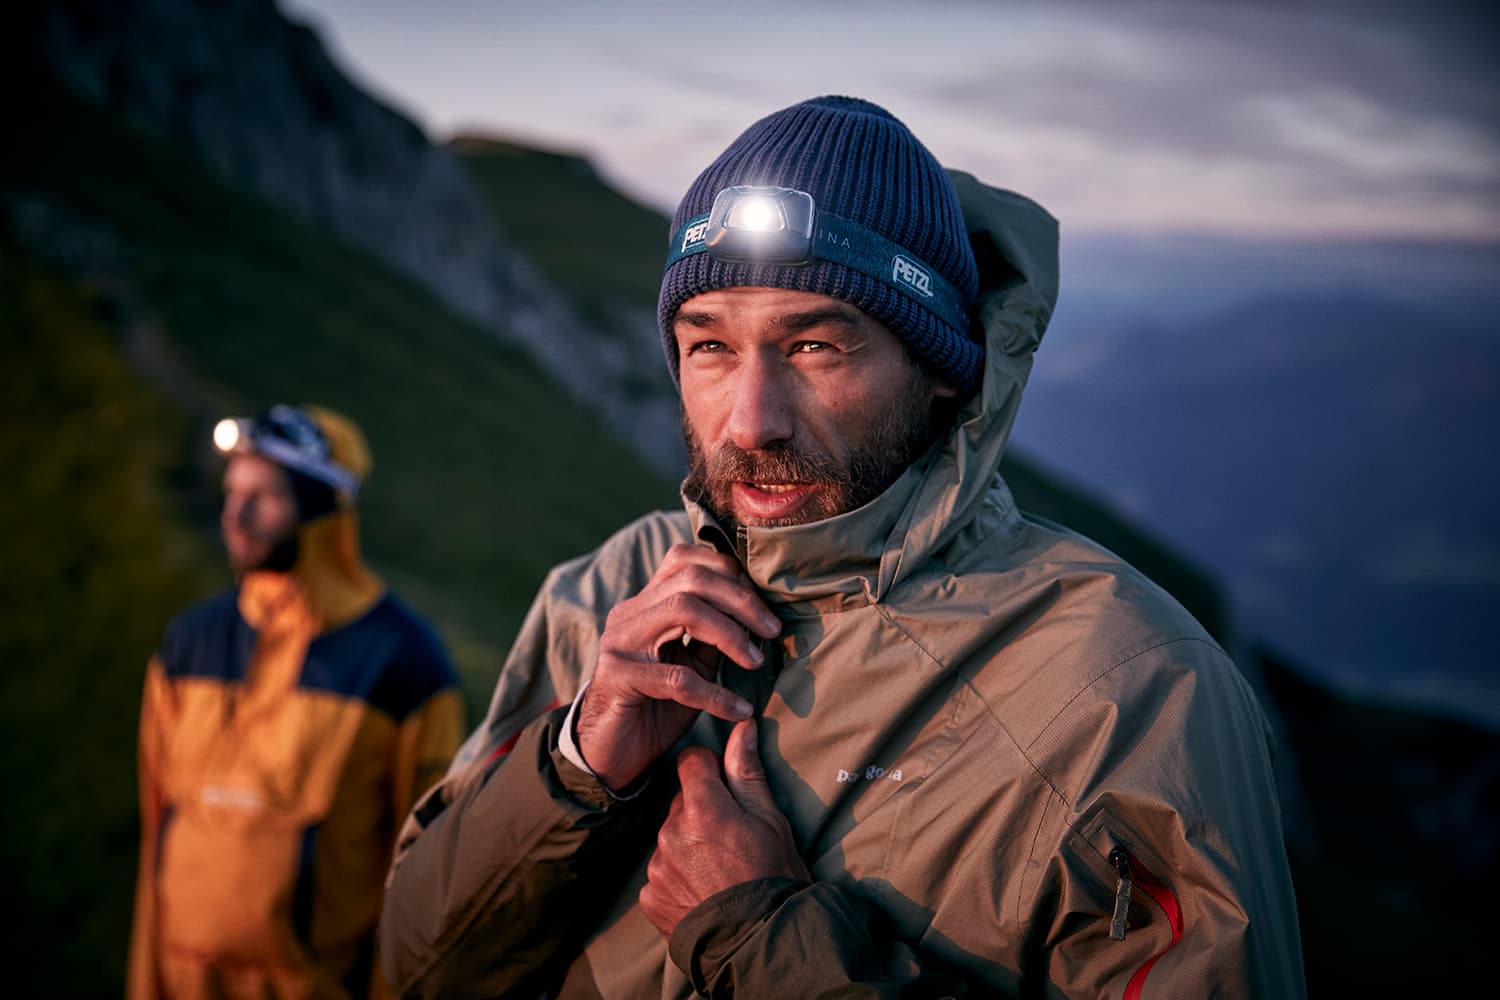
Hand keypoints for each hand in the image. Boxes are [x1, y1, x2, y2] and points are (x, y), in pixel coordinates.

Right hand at [577, 544, 780, 791]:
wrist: (609, 755)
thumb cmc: (655, 709)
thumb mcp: (692, 667)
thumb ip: (714, 638)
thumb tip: (757, 617)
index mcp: (646, 604)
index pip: (685, 559)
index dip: (730, 573)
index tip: (762, 608)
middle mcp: (629, 614)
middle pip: (691, 578)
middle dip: (740, 600)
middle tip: (772, 630)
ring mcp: (620, 642)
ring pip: (683, 610)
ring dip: (730, 634)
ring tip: (755, 661)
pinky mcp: (617, 677)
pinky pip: (678, 677)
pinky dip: (716, 694)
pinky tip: (738, 710)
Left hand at [639, 719, 810, 937]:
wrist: (759, 942)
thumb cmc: (773, 876)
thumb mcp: (770, 819)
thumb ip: (748, 772)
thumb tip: (743, 727)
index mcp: (703, 807)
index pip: (692, 761)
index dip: (711, 769)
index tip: (727, 788)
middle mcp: (672, 831)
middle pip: (682, 801)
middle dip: (702, 810)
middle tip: (731, 838)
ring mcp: (657, 866)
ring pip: (670, 836)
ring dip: (688, 844)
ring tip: (718, 869)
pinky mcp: (649, 895)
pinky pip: (660, 872)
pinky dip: (677, 876)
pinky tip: (702, 889)